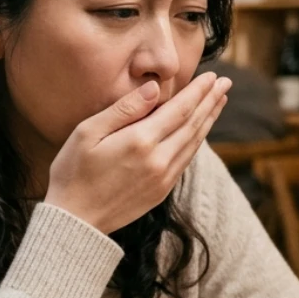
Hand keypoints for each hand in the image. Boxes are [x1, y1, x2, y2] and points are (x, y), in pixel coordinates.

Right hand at [45, 73, 230, 233]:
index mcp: (140, 141)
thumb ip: (124, 109)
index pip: (180, 109)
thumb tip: (154, 88)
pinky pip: (187, 160)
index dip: (198, 91)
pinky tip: (200, 131)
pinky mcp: (162, 191)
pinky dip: (197, 141)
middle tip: (225, 83)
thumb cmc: (73, 172)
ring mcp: (163, 178)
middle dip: (211, 101)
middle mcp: (159, 160)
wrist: (75, 221)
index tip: (213, 76)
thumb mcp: (88, 132)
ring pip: (194, 143)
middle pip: (193, 124)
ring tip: (219, 101)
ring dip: (209, 120)